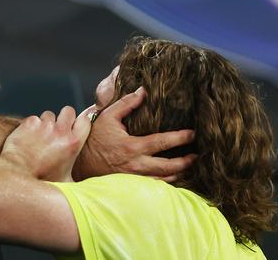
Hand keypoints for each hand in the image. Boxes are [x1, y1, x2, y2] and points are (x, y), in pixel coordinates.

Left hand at [0, 106, 92, 181]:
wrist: (17, 174)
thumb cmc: (42, 180)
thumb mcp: (67, 182)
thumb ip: (82, 182)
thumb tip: (94, 188)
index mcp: (73, 143)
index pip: (86, 120)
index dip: (80, 122)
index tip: (75, 126)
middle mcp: (60, 131)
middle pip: (68, 110)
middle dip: (63, 117)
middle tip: (57, 129)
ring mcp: (44, 125)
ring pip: (49, 115)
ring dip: (45, 123)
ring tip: (40, 138)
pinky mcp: (30, 123)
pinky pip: (34, 119)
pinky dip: (31, 126)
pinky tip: (28, 138)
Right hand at [73, 87, 195, 181]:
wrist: (81, 162)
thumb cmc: (95, 138)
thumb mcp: (108, 117)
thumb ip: (126, 103)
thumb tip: (143, 91)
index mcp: (132, 147)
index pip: (162, 143)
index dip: (180, 138)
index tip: (192, 134)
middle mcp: (136, 164)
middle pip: (168, 166)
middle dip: (185, 161)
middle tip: (197, 155)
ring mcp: (134, 177)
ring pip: (163, 179)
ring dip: (178, 172)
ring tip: (189, 165)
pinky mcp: (131, 185)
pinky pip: (154, 185)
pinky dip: (167, 181)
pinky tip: (173, 175)